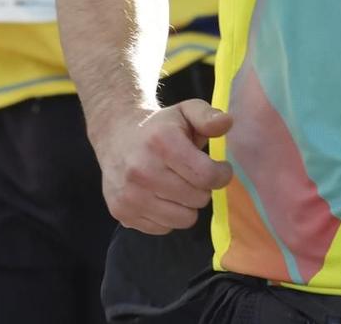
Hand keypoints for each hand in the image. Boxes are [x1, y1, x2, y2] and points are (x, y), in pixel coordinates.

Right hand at [96, 101, 235, 234]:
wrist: (114, 136)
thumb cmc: (158, 127)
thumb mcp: (185, 111)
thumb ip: (208, 116)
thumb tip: (227, 122)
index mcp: (162, 142)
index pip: (207, 176)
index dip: (221, 174)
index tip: (219, 168)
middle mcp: (142, 170)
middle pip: (198, 199)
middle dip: (201, 188)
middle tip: (191, 175)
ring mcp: (130, 194)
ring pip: (183, 219)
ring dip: (186, 205)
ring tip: (176, 186)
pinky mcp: (122, 212)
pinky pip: (164, 228)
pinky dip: (167, 216)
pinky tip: (158, 195)